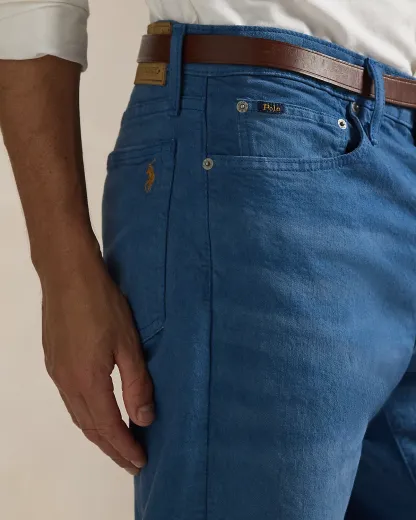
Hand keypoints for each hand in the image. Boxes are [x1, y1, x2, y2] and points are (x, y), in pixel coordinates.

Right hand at [41, 253, 153, 474]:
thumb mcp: (128, 344)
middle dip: (111, 448)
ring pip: (78, 415)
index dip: (125, 448)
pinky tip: (98, 410)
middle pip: (89, 427)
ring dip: (98, 433)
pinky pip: (70, 399)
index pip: (108, 427)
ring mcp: (57, 372)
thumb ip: (136, 384)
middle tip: (130, 461)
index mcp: (88, 382)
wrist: (67, 274)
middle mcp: (67, 383)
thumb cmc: (103, 305)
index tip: (141, 462)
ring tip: (117, 442)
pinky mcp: (54, 360)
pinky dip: (87, 414)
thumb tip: (144, 420)